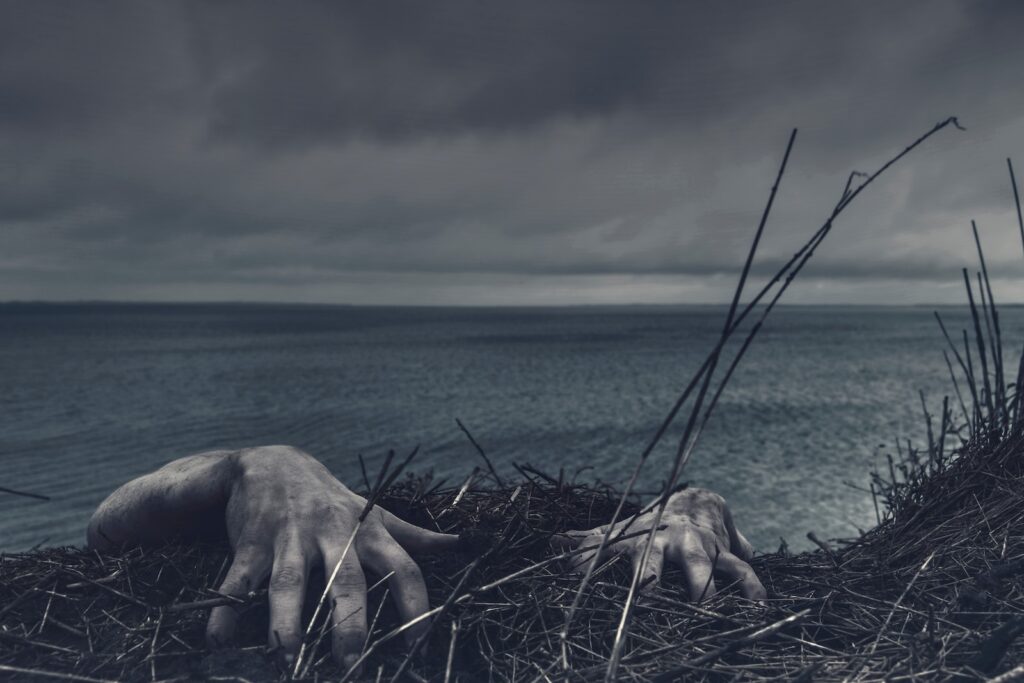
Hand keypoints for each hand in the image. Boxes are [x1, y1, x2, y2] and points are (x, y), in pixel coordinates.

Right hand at [87, 446, 457, 669]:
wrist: (271, 464)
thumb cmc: (333, 502)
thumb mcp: (374, 514)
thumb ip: (416, 536)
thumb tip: (464, 545)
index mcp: (367, 531)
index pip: (402, 565)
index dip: (415, 600)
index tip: (421, 639)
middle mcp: (331, 534)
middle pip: (345, 578)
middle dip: (348, 619)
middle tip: (350, 660)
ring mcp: (289, 538)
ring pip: (288, 583)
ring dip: (287, 621)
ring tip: (287, 657)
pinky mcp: (249, 544)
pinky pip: (237, 581)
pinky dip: (225, 610)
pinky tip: (218, 641)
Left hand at [560, 487, 764, 600]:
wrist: (693, 501)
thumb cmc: (648, 529)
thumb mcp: (617, 533)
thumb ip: (587, 543)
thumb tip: (552, 542)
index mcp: (635, 542)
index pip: (607, 554)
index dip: (593, 568)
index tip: (583, 586)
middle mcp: (665, 543)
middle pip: (654, 562)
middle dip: (649, 581)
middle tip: (643, 604)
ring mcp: (697, 546)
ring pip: (702, 566)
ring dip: (705, 590)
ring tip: (708, 615)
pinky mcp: (726, 553)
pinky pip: (742, 571)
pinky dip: (752, 590)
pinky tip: (757, 611)